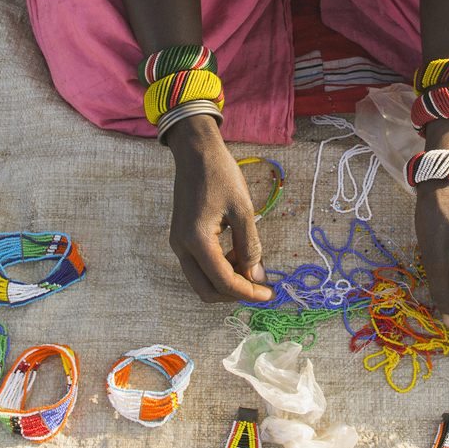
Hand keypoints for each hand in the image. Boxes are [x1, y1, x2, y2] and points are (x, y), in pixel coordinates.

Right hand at [164, 115, 274, 303]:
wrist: (196, 153)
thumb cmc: (221, 176)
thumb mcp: (243, 210)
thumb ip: (250, 247)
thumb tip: (257, 278)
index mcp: (196, 240)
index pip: (223, 281)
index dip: (248, 293)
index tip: (270, 294)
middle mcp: (181, 247)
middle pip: (207, 290)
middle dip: (235, 294)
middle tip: (261, 287)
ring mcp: (178, 244)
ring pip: (201, 281)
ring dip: (227, 282)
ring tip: (251, 266)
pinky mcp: (181, 239)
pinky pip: (199, 266)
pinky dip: (219, 269)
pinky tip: (238, 254)